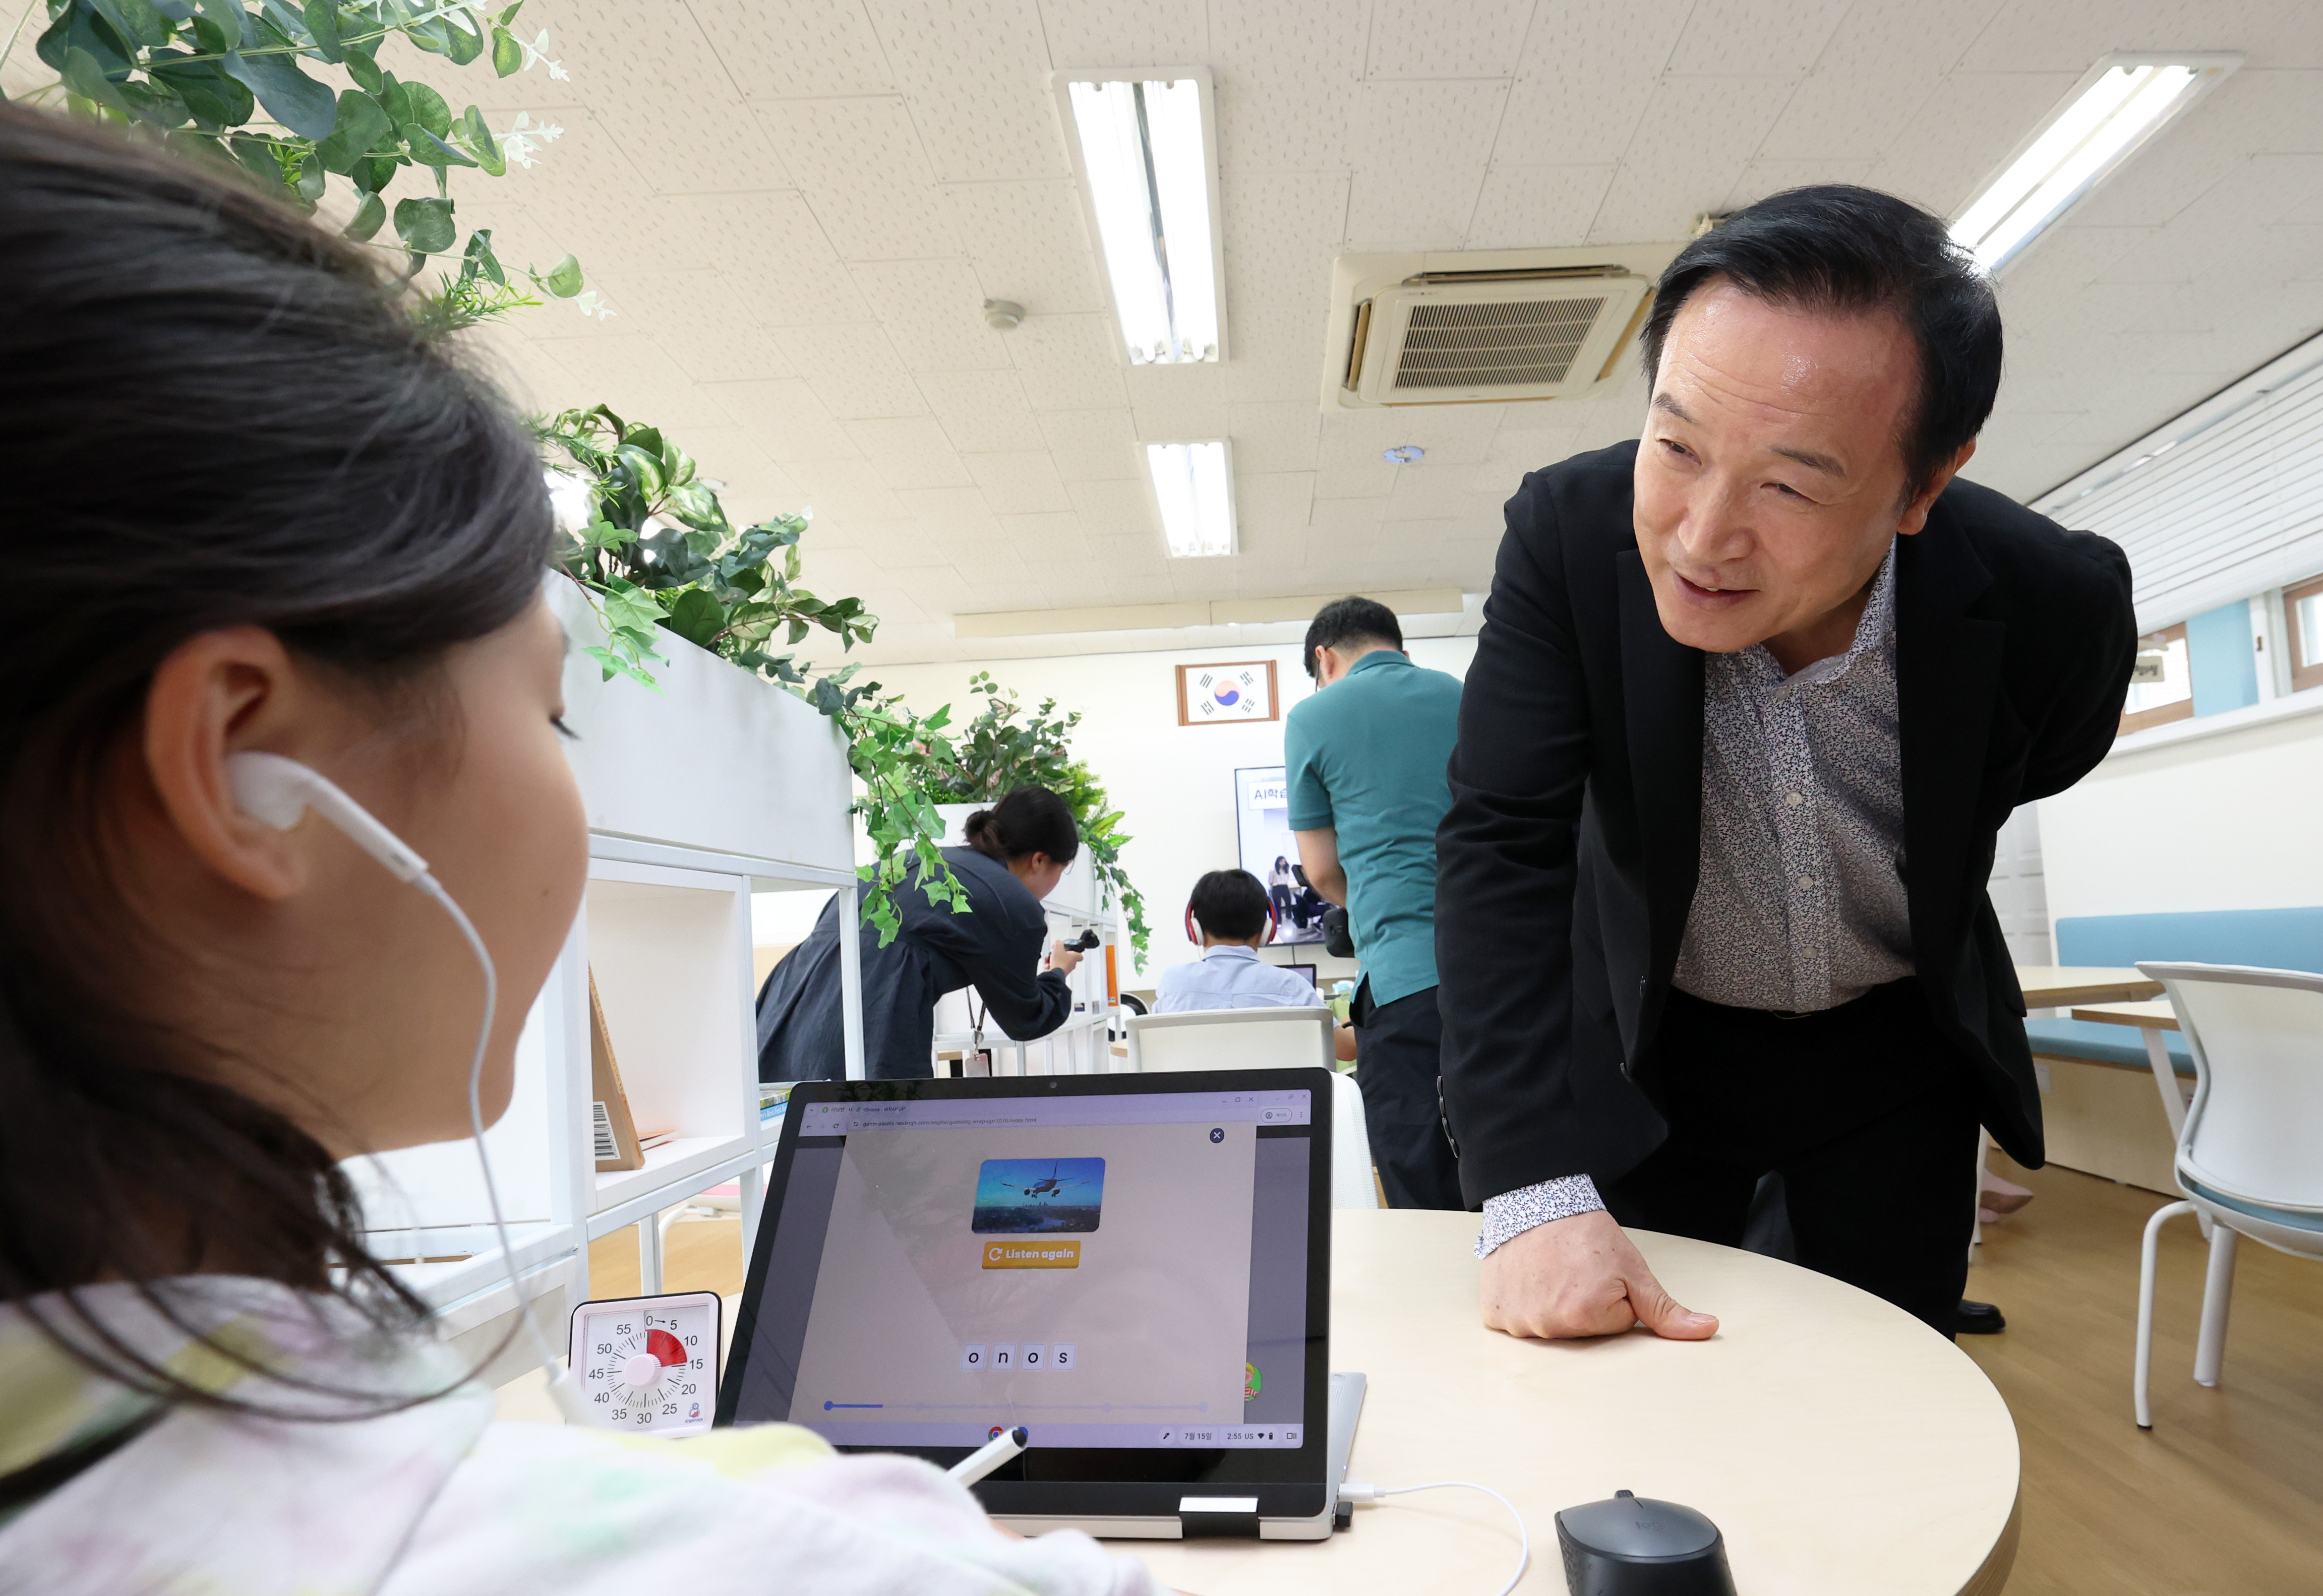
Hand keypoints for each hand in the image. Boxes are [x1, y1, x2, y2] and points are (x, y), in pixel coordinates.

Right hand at [1049, 939, 1083, 975]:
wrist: (1055, 973)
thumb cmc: (1060, 962)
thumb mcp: (1058, 946)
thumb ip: (1058, 942)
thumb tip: (1056, 944)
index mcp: (1074, 957)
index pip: (1079, 955)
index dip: (1075, 951)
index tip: (1072, 950)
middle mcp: (1071, 964)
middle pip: (1066, 957)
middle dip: (1059, 955)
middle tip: (1055, 953)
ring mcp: (1066, 969)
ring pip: (1059, 962)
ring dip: (1052, 960)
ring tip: (1049, 959)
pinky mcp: (1060, 974)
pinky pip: (1055, 968)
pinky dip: (1050, 966)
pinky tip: (1048, 965)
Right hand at [1480, 1209, 1717, 1340]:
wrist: (1534, 1199)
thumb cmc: (1584, 1232)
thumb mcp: (1633, 1268)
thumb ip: (1666, 1309)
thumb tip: (1709, 1330)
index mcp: (1584, 1316)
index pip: (1614, 1326)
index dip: (1613, 1299)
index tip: (1599, 1275)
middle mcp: (1547, 1326)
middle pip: (1580, 1332)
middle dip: (1583, 1306)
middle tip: (1574, 1272)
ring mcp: (1517, 1321)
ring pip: (1548, 1328)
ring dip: (1550, 1305)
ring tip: (1548, 1272)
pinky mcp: (1494, 1313)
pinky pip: (1515, 1323)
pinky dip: (1521, 1303)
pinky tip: (1527, 1279)